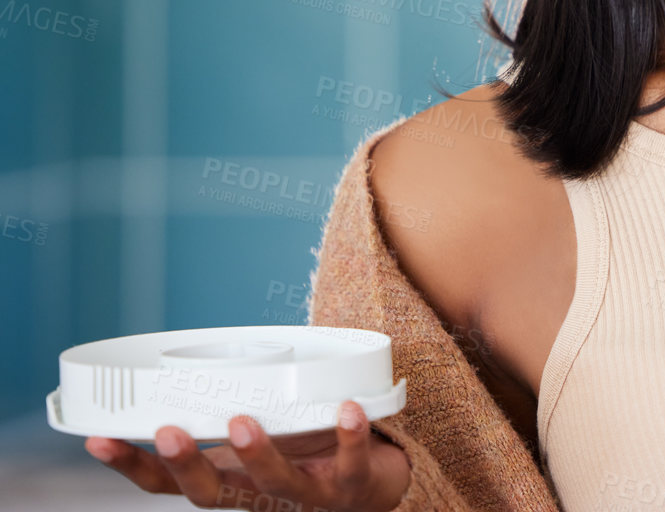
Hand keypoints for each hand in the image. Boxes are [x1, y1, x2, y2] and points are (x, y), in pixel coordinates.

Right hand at [84, 400, 410, 510]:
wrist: (375, 492)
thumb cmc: (306, 455)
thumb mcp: (257, 440)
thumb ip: (224, 412)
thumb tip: (184, 363)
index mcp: (230, 481)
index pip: (168, 485)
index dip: (132, 467)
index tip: (97, 440)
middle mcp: (260, 495)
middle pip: (212, 493)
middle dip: (187, 465)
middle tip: (168, 432)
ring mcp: (307, 494)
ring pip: (276, 484)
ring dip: (258, 454)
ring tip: (243, 422)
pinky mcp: (353, 485)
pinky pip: (352, 464)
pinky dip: (349, 437)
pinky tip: (347, 408)